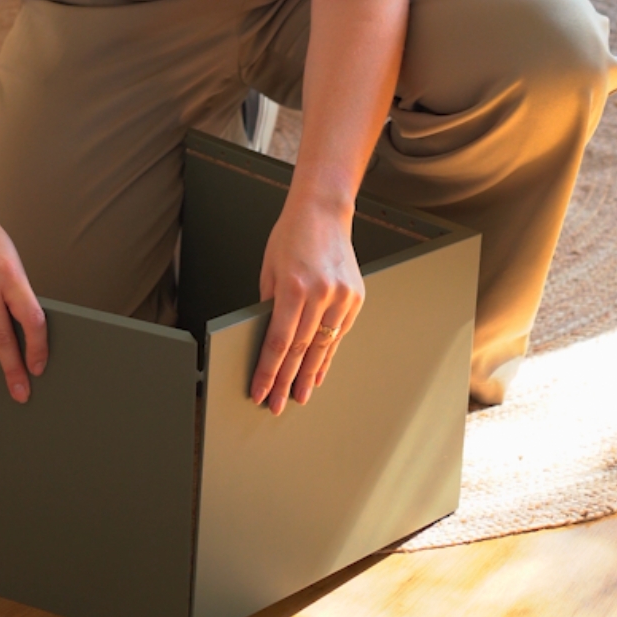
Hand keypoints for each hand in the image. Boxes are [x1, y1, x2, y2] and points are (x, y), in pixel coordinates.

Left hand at [250, 199, 363, 414]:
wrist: (323, 212)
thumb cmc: (290, 237)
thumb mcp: (269, 271)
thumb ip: (269, 306)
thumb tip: (268, 341)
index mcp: (294, 288)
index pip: (279, 343)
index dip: (269, 372)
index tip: (260, 391)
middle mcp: (321, 294)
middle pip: (301, 351)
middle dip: (287, 382)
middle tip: (277, 404)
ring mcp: (342, 297)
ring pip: (323, 347)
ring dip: (310, 375)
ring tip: (299, 396)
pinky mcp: (355, 298)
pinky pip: (338, 334)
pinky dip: (327, 355)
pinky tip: (318, 371)